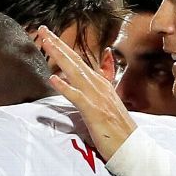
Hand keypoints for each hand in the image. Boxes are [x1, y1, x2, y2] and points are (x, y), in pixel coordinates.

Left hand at [35, 25, 138, 159]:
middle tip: (43, 29)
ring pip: (74, 72)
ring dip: (59, 57)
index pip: (79, 60)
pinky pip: (77, 96)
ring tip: (46, 43)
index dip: (64, 47)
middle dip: (58, 44)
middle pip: (75, 60)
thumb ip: (106, 79)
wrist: (132, 146)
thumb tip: (106, 57)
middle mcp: (99, 85)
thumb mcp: (110, 100)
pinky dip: (65, 86)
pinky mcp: (94, 111)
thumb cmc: (118, 128)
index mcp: (100, 83)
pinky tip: (53, 78)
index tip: (50, 35)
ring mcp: (97, 97)